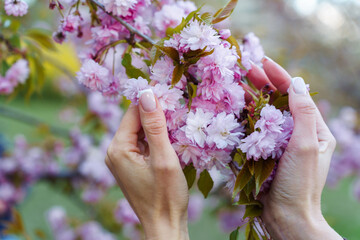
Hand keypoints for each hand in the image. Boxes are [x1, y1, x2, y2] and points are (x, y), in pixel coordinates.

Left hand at [105, 89, 188, 239]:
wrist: (164, 226)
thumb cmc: (165, 196)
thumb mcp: (163, 157)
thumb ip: (154, 125)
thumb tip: (147, 93)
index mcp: (118, 148)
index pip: (133, 111)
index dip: (152, 101)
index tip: (172, 94)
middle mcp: (114, 151)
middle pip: (135, 120)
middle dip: (155, 114)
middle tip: (178, 111)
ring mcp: (121, 159)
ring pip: (139, 131)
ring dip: (157, 127)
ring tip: (177, 127)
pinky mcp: (130, 165)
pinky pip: (141, 143)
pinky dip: (155, 139)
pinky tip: (169, 141)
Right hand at [247, 58, 341, 239]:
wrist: (287, 216)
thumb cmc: (300, 183)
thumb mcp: (305, 145)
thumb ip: (302, 113)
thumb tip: (296, 82)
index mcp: (313, 129)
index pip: (296, 95)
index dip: (280, 76)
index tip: (263, 61)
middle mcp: (297, 133)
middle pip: (279, 101)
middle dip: (263, 84)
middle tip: (245, 68)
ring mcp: (280, 143)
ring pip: (265, 113)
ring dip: (251, 97)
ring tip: (237, 83)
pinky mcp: (266, 153)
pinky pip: (255, 130)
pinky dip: (245, 117)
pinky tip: (234, 109)